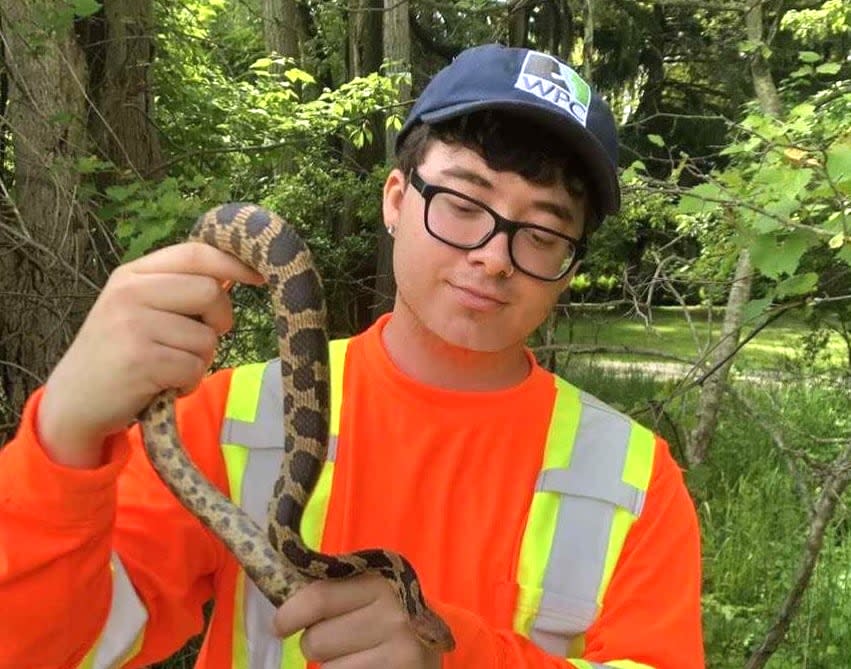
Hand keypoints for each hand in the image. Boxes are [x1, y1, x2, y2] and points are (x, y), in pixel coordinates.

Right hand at [37, 242, 264, 467]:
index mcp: (132, 274)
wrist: (74, 403)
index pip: (195, 254)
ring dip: (200, 360)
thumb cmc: (119, 354)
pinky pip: (194, 367)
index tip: (259, 276)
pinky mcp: (140, 361)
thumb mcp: (138, 309)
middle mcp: (130, 293)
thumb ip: (176, 289)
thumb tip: (236, 274)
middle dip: (219, 321)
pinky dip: (188, 383)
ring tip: (169, 368)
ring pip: (206, 337)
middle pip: (210, 291)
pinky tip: (163, 385)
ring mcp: (133, 326)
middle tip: (197, 341)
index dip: (233, 263)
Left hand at [274, 574, 440, 668]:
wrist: (432, 644)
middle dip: (317, 644)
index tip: (281, 626)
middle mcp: (394, 613)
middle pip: (316, 641)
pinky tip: (367, 666)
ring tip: (359, 655)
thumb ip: (331, 590)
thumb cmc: (385, 612)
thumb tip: (280, 602)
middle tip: (341, 639)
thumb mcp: (366, 588)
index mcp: (379, 580)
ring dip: (334, 666)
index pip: (318, 598)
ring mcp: (401, 651)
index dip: (290, 614)